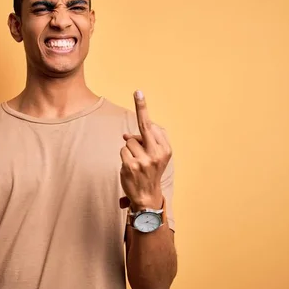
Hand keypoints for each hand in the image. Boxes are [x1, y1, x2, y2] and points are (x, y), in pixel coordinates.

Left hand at [120, 90, 171, 209]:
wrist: (147, 197)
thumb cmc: (151, 173)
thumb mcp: (157, 158)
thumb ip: (146, 143)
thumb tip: (127, 135)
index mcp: (165, 149)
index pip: (154, 126)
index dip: (144, 110)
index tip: (139, 94)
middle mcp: (157, 153)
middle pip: (145, 126)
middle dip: (142, 107)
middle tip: (138, 91)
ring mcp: (144, 159)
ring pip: (129, 142)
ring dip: (129, 150)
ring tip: (136, 163)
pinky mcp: (131, 165)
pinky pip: (122, 151)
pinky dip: (124, 156)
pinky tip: (130, 167)